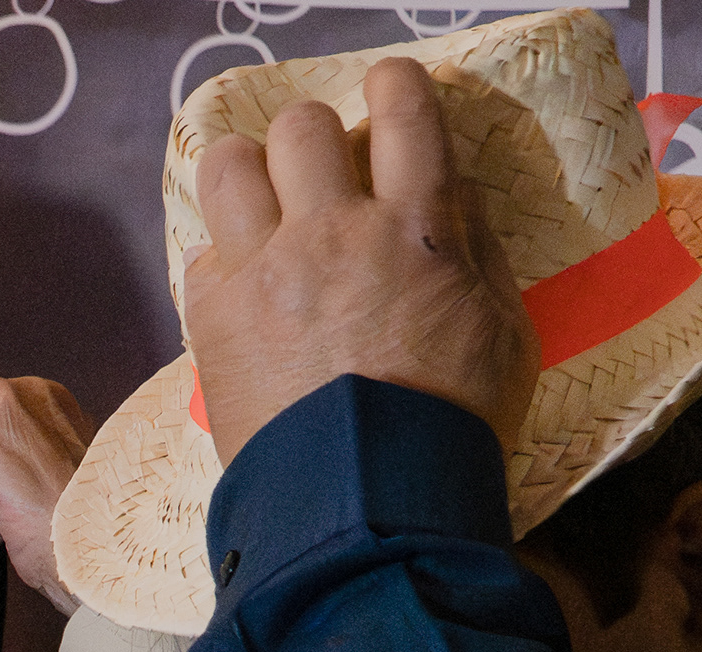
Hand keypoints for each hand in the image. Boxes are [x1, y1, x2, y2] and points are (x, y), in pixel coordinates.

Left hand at [183, 55, 538, 466]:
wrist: (365, 512)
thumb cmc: (448, 431)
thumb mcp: (503, 335)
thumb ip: (475, 251)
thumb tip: (448, 194)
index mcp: (415, 227)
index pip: (402, 108)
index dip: (392, 89)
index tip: (386, 97)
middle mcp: (331, 234)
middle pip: (300, 128)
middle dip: (311, 145)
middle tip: (321, 184)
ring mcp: (263, 275)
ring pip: (228, 166)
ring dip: (247, 181)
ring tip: (264, 217)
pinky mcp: (212, 323)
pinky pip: (199, 254)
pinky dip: (221, 264)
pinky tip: (245, 294)